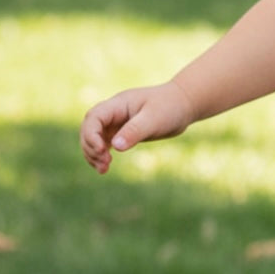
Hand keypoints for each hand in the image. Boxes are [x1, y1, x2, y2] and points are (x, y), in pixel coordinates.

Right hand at [80, 82, 195, 173]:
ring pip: (94, 138)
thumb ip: (135, 131)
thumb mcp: (154, 119)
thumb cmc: (171, 107)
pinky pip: (104, 143)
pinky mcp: (122, 131)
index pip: (94, 117)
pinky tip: (104, 168)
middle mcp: (114, 112)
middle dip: (91, 147)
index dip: (91, 134)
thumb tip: (115, 146)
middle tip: (105, 163)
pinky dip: (101, 155)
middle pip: (89, 129)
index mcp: (119, 104)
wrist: (184, 104)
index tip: (102, 151)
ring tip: (103, 169)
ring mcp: (117, 122)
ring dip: (94, 154)